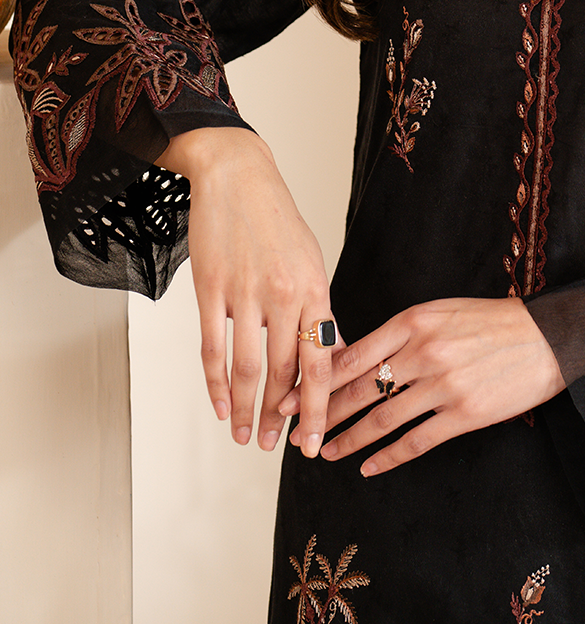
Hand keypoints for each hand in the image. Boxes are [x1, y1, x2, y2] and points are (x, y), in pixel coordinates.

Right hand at [158, 127, 336, 457]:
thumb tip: (333, 353)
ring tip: (245, 436)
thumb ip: (320, 310)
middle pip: (285, 372)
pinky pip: (214, 347)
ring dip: (246, 408)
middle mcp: (284, 295)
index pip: (321, 363)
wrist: (237, 176)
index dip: (318, 408)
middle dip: (281, 417)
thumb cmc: (276, 220)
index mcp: (316, 289)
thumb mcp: (311, 262)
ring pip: (248, 367)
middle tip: (275, 446)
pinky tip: (219, 406)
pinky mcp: (212, 289)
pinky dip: (215, 383)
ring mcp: (246, 292)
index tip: (314, 440)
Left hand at [279, 296, 564, 473]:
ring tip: (325, 453)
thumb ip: (401, 333)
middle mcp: (424, 352)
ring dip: (348, 440)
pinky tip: (369, 468)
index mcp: (413, 321)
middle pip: (359, 389)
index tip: (290, 395)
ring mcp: (444, 385)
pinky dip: (387, 458)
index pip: (352, 355)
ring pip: (382, 420)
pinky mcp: (465, 414)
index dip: (316, 379)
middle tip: (294, 431)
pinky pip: (416, 441)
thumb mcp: (441, 312)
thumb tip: (359, 359)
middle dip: (320, 413)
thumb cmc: (492, 321)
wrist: (549, 335)